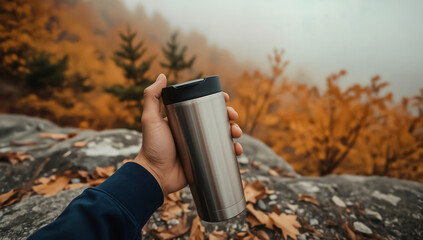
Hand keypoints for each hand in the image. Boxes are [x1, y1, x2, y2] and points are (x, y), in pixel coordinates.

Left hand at [133, 74, 242, 194]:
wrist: (155, 175)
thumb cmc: (151, 146)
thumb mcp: (150, 119)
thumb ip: (152, 97)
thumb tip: (162, 75)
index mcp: (183, 120)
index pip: (203, 106)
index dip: (216, 101)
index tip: (226, 98)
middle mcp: (193, 131)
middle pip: (217, 120)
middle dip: (229, 117)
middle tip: (233, 118)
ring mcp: (200, 146)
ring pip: (223, 136)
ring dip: (234, 132)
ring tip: (236, 134)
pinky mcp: (205, 161)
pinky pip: (223, 154)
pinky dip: (233, 151)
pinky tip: (237, 150)